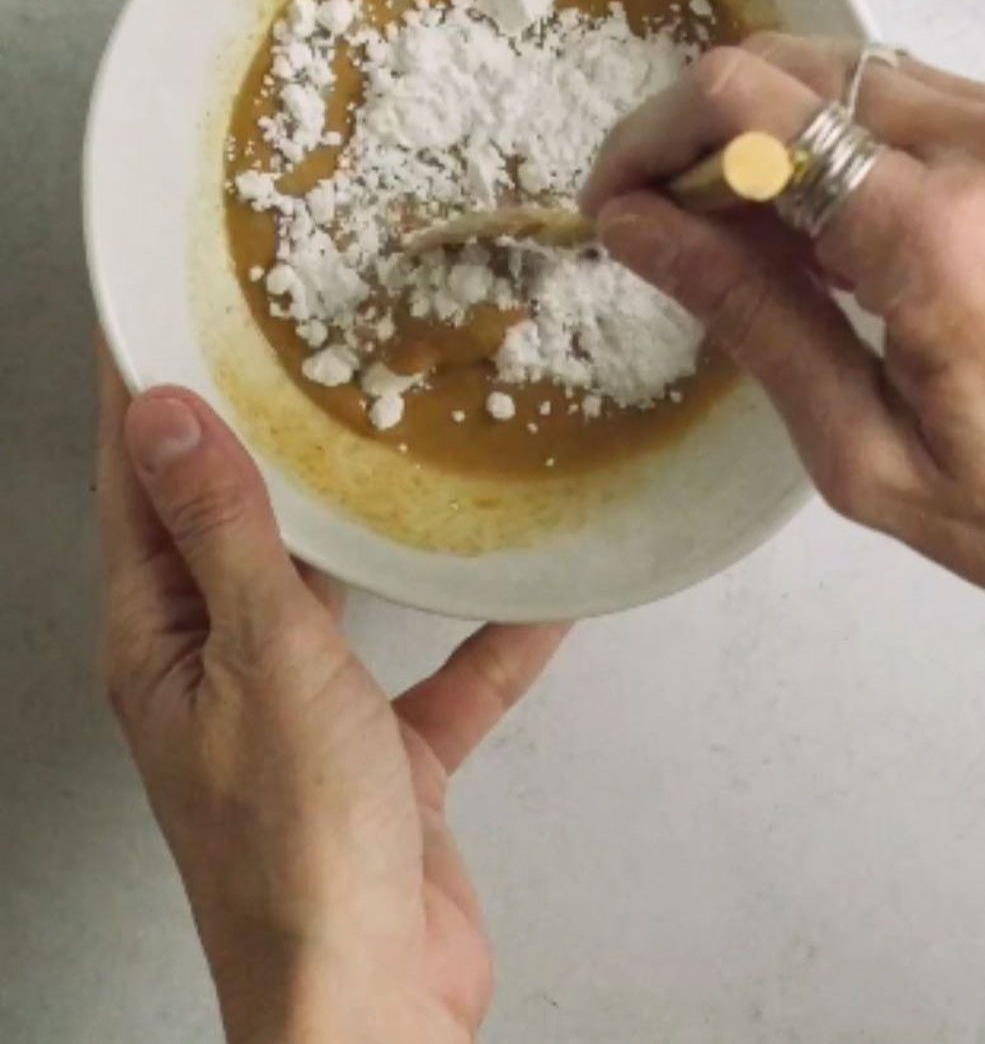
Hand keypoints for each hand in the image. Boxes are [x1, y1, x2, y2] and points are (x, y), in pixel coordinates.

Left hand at [97, 349, 566, 1043]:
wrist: (372, 1001)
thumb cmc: (296, 856)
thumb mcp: (263, 659)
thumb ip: (226, 534)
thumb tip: (168, 416)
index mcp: (162, 641)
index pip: (143, 485)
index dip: (152, 394)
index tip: (171, 310)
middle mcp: (223, 666)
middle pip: (237, 524)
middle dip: (269, 438)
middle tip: (307, 347)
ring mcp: (304, 709)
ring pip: (335, 587)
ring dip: (370, 525)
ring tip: (412, 440)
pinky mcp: (383, 752)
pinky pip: (441, 672)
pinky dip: (489, 636)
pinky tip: (539, 594)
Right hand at [584, 37, 984, 644]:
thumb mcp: (872, 456)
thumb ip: (751, 319)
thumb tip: (642, 227)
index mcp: (934, 235)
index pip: (742, 107)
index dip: (649, 140)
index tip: (618, 202)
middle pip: (786, 61)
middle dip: (700, 127)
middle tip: (673, 218)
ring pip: (851, 67)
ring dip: (777, 129)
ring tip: (765, 238)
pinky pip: (923, 94)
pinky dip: (854, 137)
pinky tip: (853, 228)